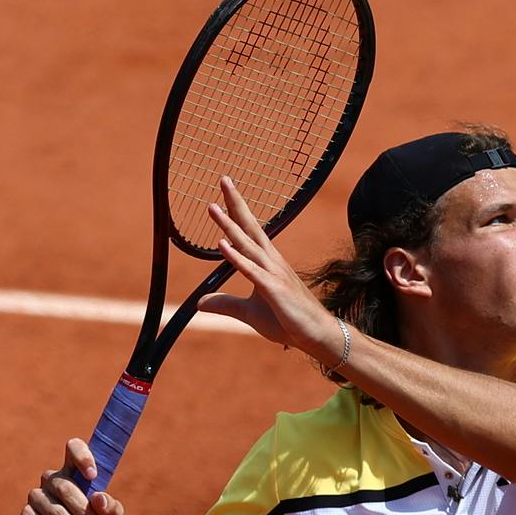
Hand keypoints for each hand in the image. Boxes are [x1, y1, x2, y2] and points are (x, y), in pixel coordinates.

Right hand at [18, 437, 124, 514]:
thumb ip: (112, 508)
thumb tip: (98, 498)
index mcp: (74, 472)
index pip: (73, 448)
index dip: (82, 457)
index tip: (93, 475)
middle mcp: (53, 480)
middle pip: (64, 485)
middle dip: (83, 510)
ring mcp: (37, 498)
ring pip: (53, 508)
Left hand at [199, 175, 342, 364]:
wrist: (315, 335)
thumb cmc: (287, 321)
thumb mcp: (249, 313)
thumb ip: (225, 304)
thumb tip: (199, 303)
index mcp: (266, 263)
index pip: (247, 232)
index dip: (234, 212)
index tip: (221, 194)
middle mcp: (270, 261)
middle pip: (249, 227)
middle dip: (235, 203)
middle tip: (223, 179)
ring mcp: (273, 273)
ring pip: (247, 244)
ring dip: (229, 226)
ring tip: (212, 207)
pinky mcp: (273, 289)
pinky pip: (251, 271)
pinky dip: (236, 257)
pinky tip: (222, 245)